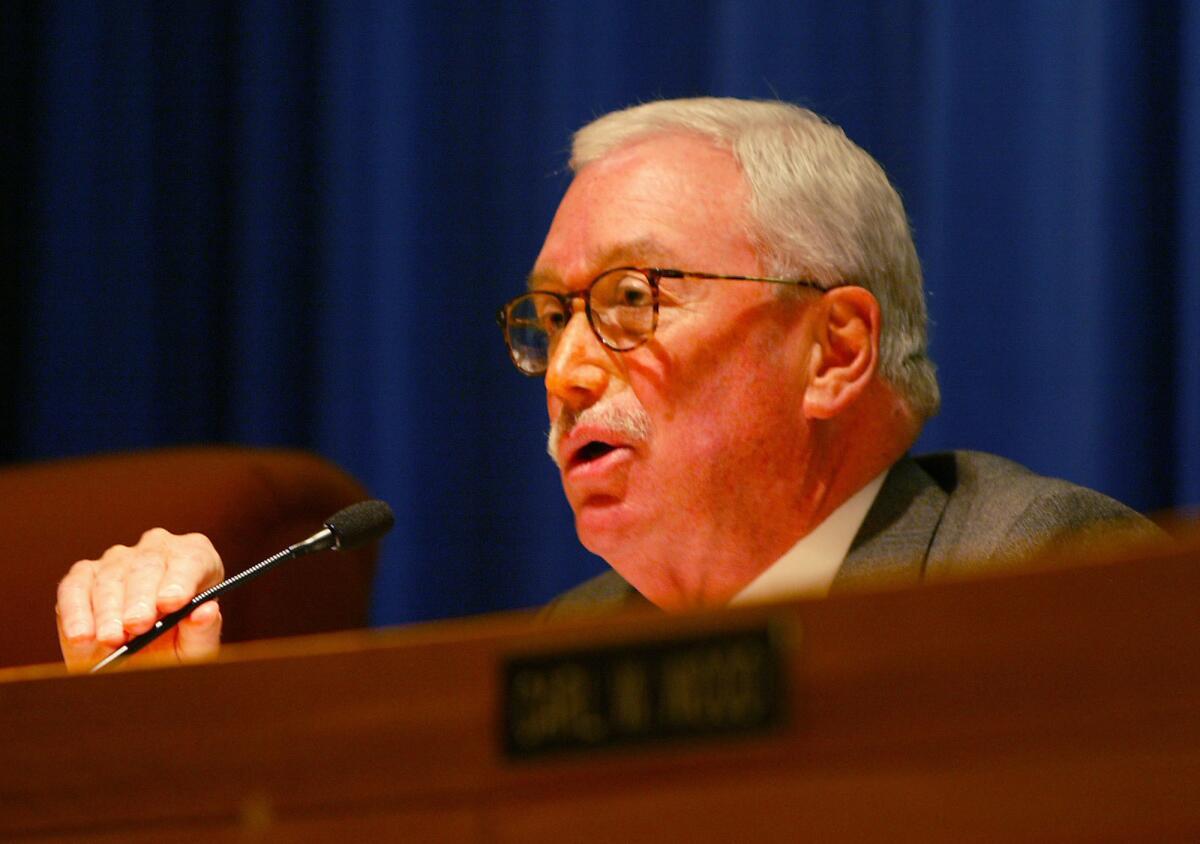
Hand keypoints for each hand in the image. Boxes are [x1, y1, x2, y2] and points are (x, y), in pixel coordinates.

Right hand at [56, 528, 224, 672]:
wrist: (141, 660)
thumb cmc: (176, 646)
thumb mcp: (195, 646)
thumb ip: (203, 630)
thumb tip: (206, 612)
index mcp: (195, 558)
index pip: (191, 559)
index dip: (180, 580)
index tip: (171, 603)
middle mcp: (157, 549)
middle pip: (148, 566)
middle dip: (140, 599)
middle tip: (136, 625)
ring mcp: (119, 559)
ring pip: (111, 577)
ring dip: (108, 610)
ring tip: (111, 639)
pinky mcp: (84, 574)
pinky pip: (76, 587)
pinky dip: (76, 612)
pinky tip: (82, 636)